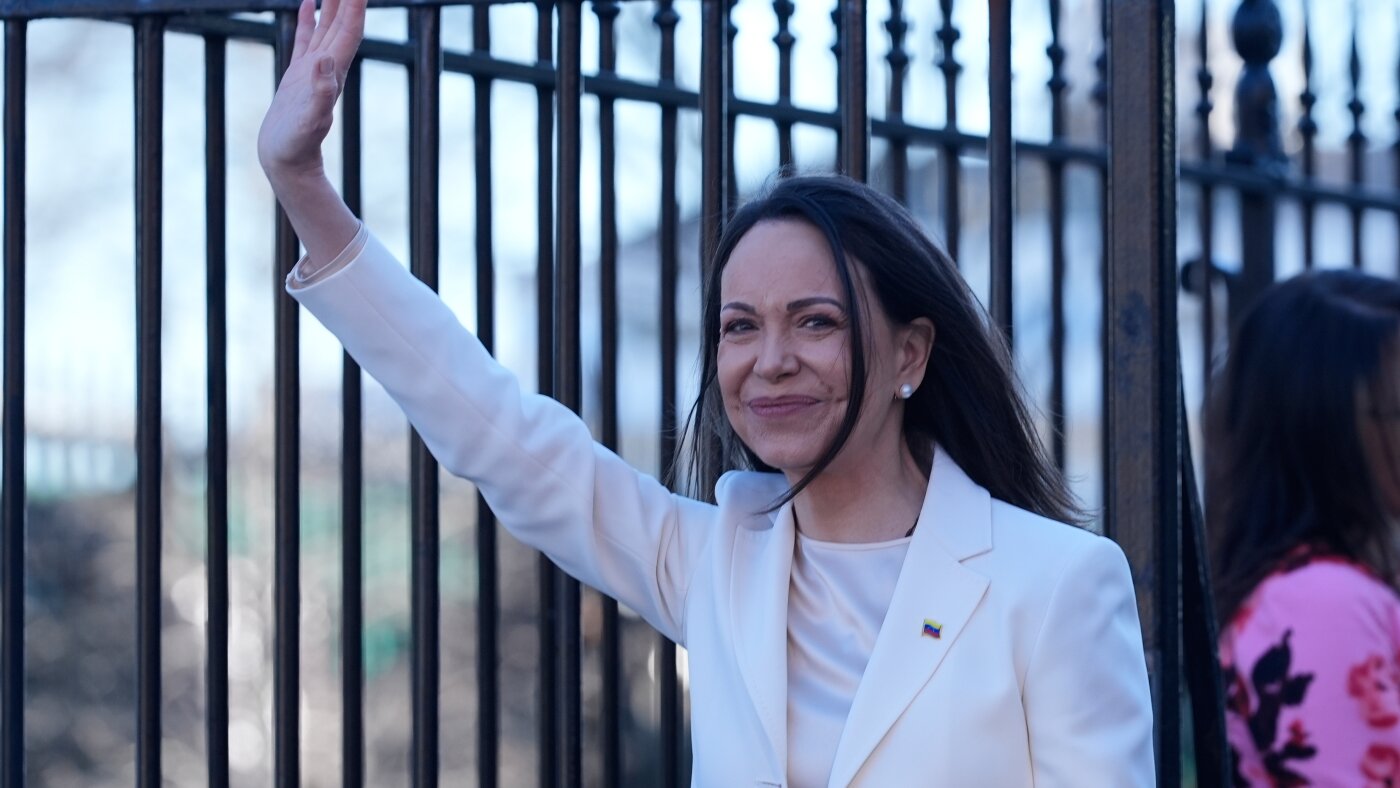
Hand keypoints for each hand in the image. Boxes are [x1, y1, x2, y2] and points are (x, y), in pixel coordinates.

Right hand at [257, 0, 365, 184]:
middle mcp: (328, 67)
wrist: (286, 162)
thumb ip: (320, 93)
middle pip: (343, 23)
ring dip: (333, 2)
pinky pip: (305, 38)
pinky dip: (308, 18)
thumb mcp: (310, 120)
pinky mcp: (297, 75)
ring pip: (326, 26)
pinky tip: (308, 3)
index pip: (349, 30)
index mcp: (333, 72)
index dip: (356, 6)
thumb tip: (326, 62)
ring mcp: (313, 70)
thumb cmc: (297, 145)